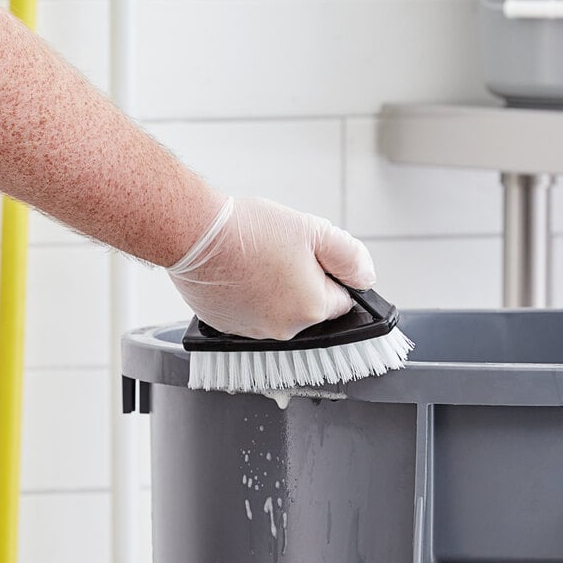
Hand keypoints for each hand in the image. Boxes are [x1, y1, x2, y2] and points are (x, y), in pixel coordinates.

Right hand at [167, 197, 375, 339]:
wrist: (196, 235)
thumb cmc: (249, 231)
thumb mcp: (314, 230)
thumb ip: (350, 257)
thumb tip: (366, 278)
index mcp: (312, 309)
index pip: (341, 301)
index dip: (329, 276)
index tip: (311, 260)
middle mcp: (285, 330)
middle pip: (310, 310)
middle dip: (303, 285)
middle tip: (281, 256)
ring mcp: (254, 332)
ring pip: (280, 313)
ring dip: (275, 293)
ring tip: (256, 263)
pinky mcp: (229, 327)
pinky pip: (251, 316)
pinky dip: (250, 299)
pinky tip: (240, 275)